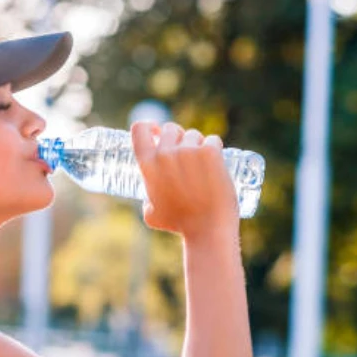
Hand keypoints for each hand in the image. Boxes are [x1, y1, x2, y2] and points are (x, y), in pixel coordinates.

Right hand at [131, 121, 238, 237]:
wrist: (207, 229)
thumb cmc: (179, 224)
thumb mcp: (152, 214)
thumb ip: (148, 199)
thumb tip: (150, 197)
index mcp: (147, 165)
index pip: (140, 129)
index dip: (149, 127)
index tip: (157, 132)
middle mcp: (165, 153)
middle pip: (170, 129)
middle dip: (178, 138)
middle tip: (187, 154)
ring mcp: (188, 151)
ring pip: (193, 135)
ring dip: (198, 144)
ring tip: (203, 165)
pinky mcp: (210, 152)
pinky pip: (213, 140)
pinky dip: (215, 148)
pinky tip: (217, 161)